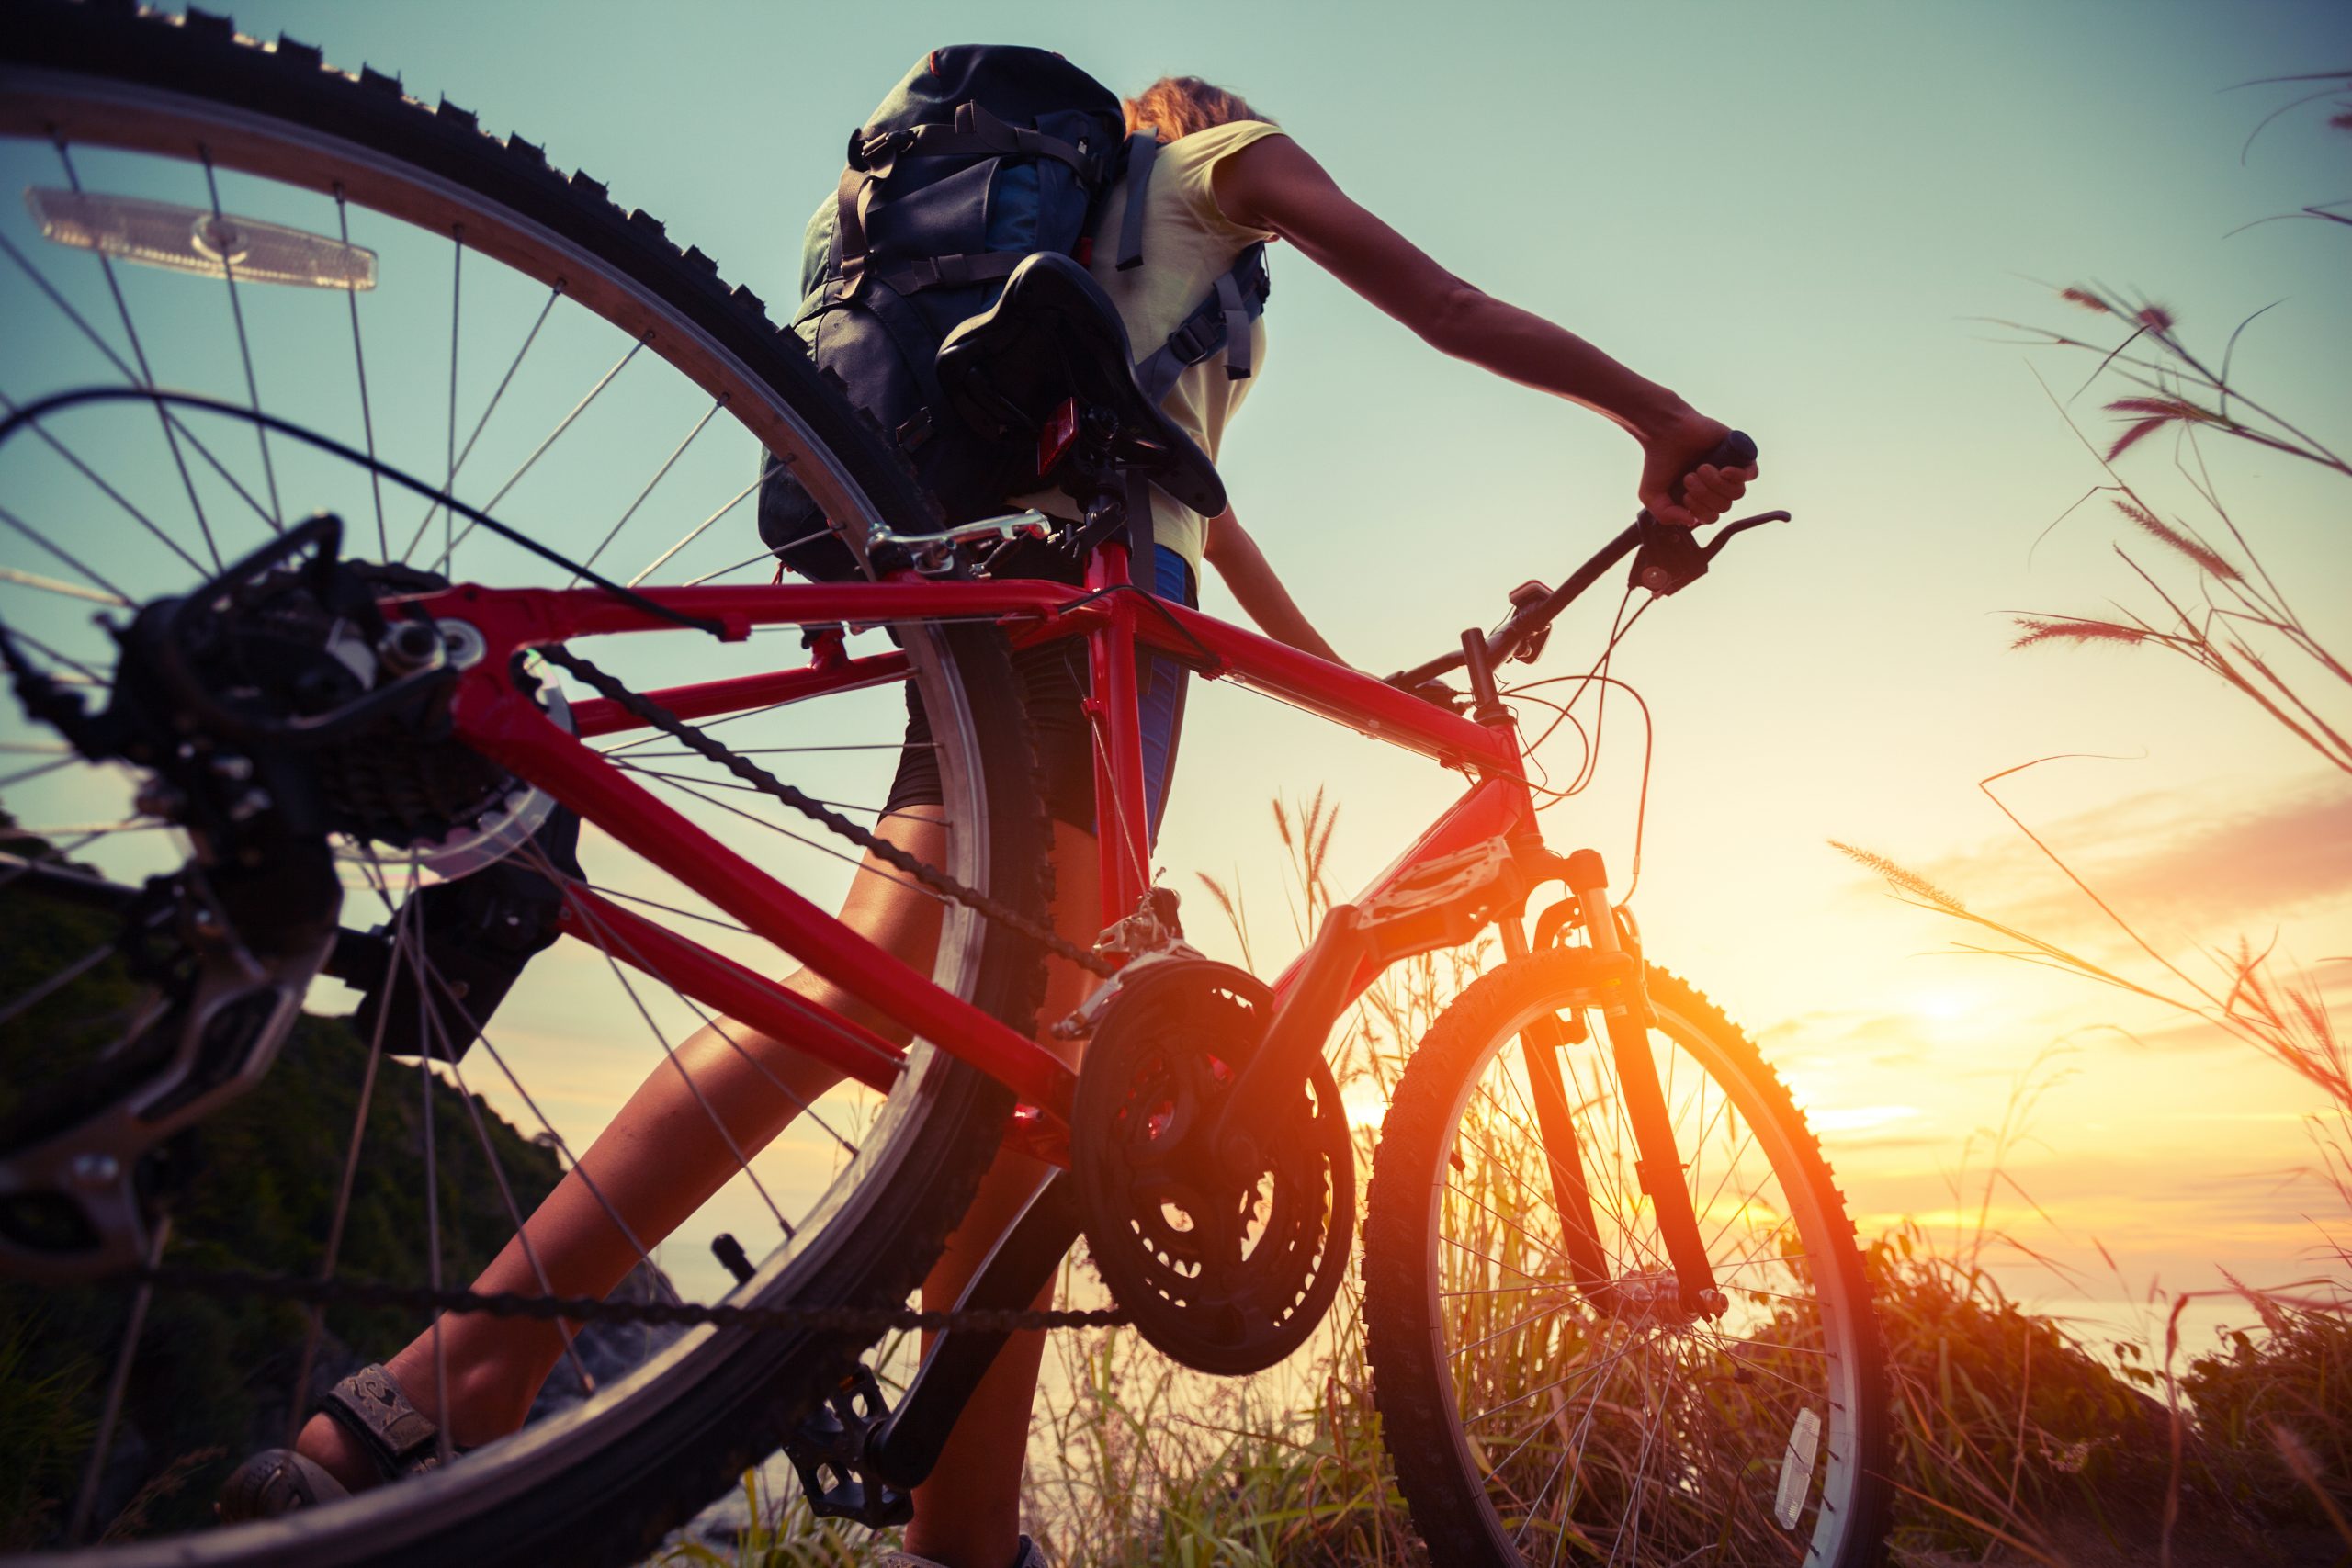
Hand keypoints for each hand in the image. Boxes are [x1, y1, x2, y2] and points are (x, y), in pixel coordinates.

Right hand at [1636, 407, 1758, 527]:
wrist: (1665, 431)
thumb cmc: (1658, 461)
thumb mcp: (1652, 495)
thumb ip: (1665, 515)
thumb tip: (1690, 521)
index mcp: (1700, 498)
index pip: (1711, 517)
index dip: (1700, 511)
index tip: (1685, 495)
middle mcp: (1716, 486)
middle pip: (1724, 506)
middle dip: (1705, 495)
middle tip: (1689, 476)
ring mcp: (1728, 470)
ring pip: (1737, 493)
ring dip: (1717, 484)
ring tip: (1701, 468)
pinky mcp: (1739, 454)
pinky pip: (1751, 474)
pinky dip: (1738, 475)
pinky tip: (1723, 469)